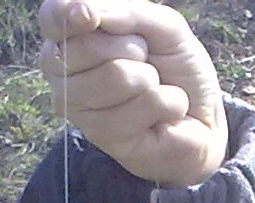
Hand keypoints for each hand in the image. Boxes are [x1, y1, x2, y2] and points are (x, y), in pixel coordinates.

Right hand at [37, 0, 227, 187]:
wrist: (202, 117)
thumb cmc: (176, 68)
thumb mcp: (163, 26)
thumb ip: (129, 12)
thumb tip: (90, 13)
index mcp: (71, 38)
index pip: (52, 17)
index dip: (68, 12)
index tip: (91, 17)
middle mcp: (64, 74)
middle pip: (85, 46)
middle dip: (132, 48)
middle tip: (145, 61)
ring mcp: (78, 108)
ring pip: (116, 76)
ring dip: (151, 79)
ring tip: (153, 87)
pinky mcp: (102, 137)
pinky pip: (145, 104)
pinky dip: (168, 102)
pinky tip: (163, 112)